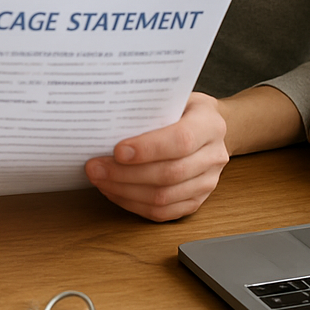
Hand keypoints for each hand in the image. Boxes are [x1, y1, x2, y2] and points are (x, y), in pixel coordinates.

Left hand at [84, 93, 228, 220]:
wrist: (210, 128)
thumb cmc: (184, 109)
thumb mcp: (173, 97)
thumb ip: (149, 108)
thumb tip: (109, 123)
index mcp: (210, 124)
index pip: (181, 140)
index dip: (148, 149)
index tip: (117, 151)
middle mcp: (214, 155)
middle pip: (169, 173)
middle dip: (126, 174)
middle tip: (95, 167)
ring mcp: (208, 182)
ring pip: (164, 197)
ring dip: (125, 191)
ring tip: (100, 180)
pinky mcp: (196, 201)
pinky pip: (164, 212)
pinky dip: (135, 204)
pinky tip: (116, 192)